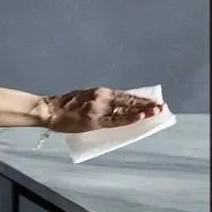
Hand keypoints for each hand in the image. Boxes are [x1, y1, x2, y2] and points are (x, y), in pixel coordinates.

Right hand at [39, 87, 164, 134]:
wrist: (50, 110)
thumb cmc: (65, 107)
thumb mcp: (86, 98)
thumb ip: (101, 102)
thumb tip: (118, 109)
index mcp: (100, 92)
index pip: (125, 95)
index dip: (141, 99)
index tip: (154, 101)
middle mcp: (101, 96)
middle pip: (129, 100)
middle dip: (146, 104)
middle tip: (162, 107)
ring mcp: (99, 108)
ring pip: (126, 108)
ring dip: (143, 110)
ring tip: (157, 112)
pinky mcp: (95, 119)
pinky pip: (117, 119)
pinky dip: (130, 118)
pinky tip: (141, 117)